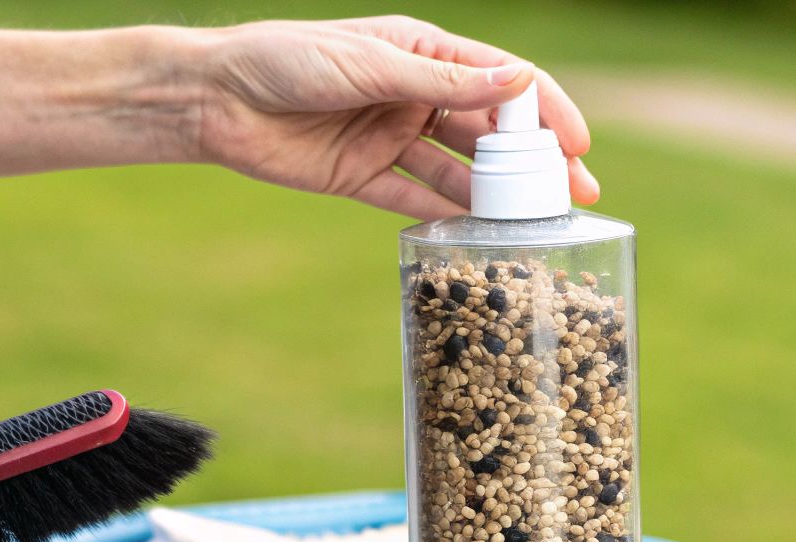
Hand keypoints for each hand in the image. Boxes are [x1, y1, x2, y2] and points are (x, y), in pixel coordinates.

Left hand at [192, 16, 595, 219]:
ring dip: (494, 196)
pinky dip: (441, 216)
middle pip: (488, 131)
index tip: (578, 144)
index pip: (502, 79)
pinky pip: (411, 200)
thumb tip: (517, 84)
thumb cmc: (288, 59)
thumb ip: (442, 82)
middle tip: (575, 196)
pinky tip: (475, 236)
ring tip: (533, 224)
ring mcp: (389, 137)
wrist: (217, 98)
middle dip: (533, 163)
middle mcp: (413, 94)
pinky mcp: (361, 176)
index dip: (546, 110)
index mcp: (423, 51)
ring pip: (455, 170)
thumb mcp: (371, 65)